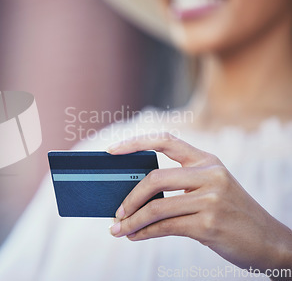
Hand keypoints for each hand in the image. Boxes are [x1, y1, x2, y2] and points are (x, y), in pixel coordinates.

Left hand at [106, 133, 291, 270]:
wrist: (269, 241)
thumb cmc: (232, 214)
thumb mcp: (211, 189)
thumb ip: (180, 185)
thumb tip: (134, 195)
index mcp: (207, 160)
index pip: (165, 140)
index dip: (135, 142)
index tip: (111, 151)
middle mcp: (210, 175)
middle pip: (155, 179)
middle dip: (130, 198)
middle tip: (116, 212)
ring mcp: (211, 199)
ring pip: (156, 207)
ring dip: (132, 221)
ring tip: (119, 229)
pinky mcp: (209, 224)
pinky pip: (165, 227)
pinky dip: (144, 233)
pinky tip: (135, 236)